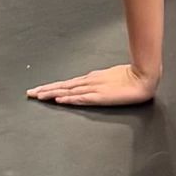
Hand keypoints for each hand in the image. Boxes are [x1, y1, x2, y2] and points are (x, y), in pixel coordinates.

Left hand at [28, 62, 158, 106]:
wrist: (145, 76)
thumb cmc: (133, 76)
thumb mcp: (113, 78)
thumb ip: (101, 81)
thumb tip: (91, 84)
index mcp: (92, 78)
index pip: (68, 83)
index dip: (53, 86)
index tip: (40, 89)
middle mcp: (90, 82)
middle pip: (63, 86)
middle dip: (46, 90)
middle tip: (30, 93)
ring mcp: (94, 89)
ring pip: (68, 91)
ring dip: (52, 93)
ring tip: (38, 96)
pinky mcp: (101, 96)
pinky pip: (81, 98)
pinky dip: (69, 98)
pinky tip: (59, 100)